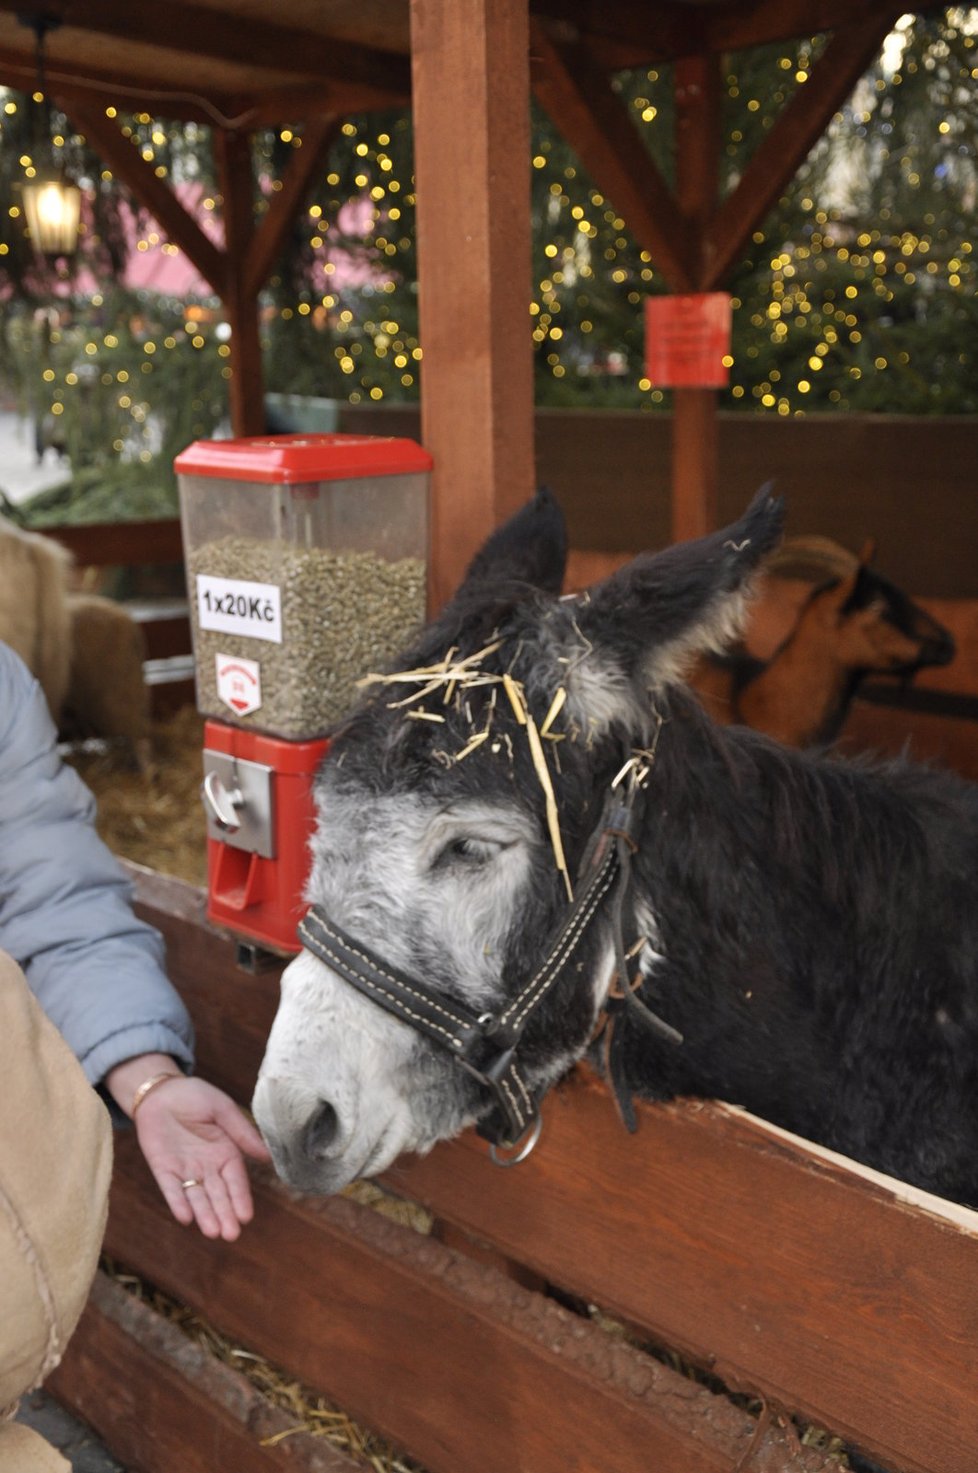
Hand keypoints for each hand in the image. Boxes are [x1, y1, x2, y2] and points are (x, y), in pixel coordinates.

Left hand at [107, 1060, 271, 1239]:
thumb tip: (267, 1156)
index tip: (246, 1216)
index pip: (236, 1180)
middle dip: (224, 1214)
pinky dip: (177, 1202)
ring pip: (197, 1197)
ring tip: (212, 1232)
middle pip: (218, 1194)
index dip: (240, 1198)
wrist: (161, 1091)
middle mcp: (207, 1166)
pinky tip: (185, 1217)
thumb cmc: (195, 1096)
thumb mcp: (223, 1109)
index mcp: (226, 1152)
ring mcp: (185, 1169)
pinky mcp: (163, 1169)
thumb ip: (242, 1132)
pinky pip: (171, 1188)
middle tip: (231, 1235)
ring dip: (204, 1214)